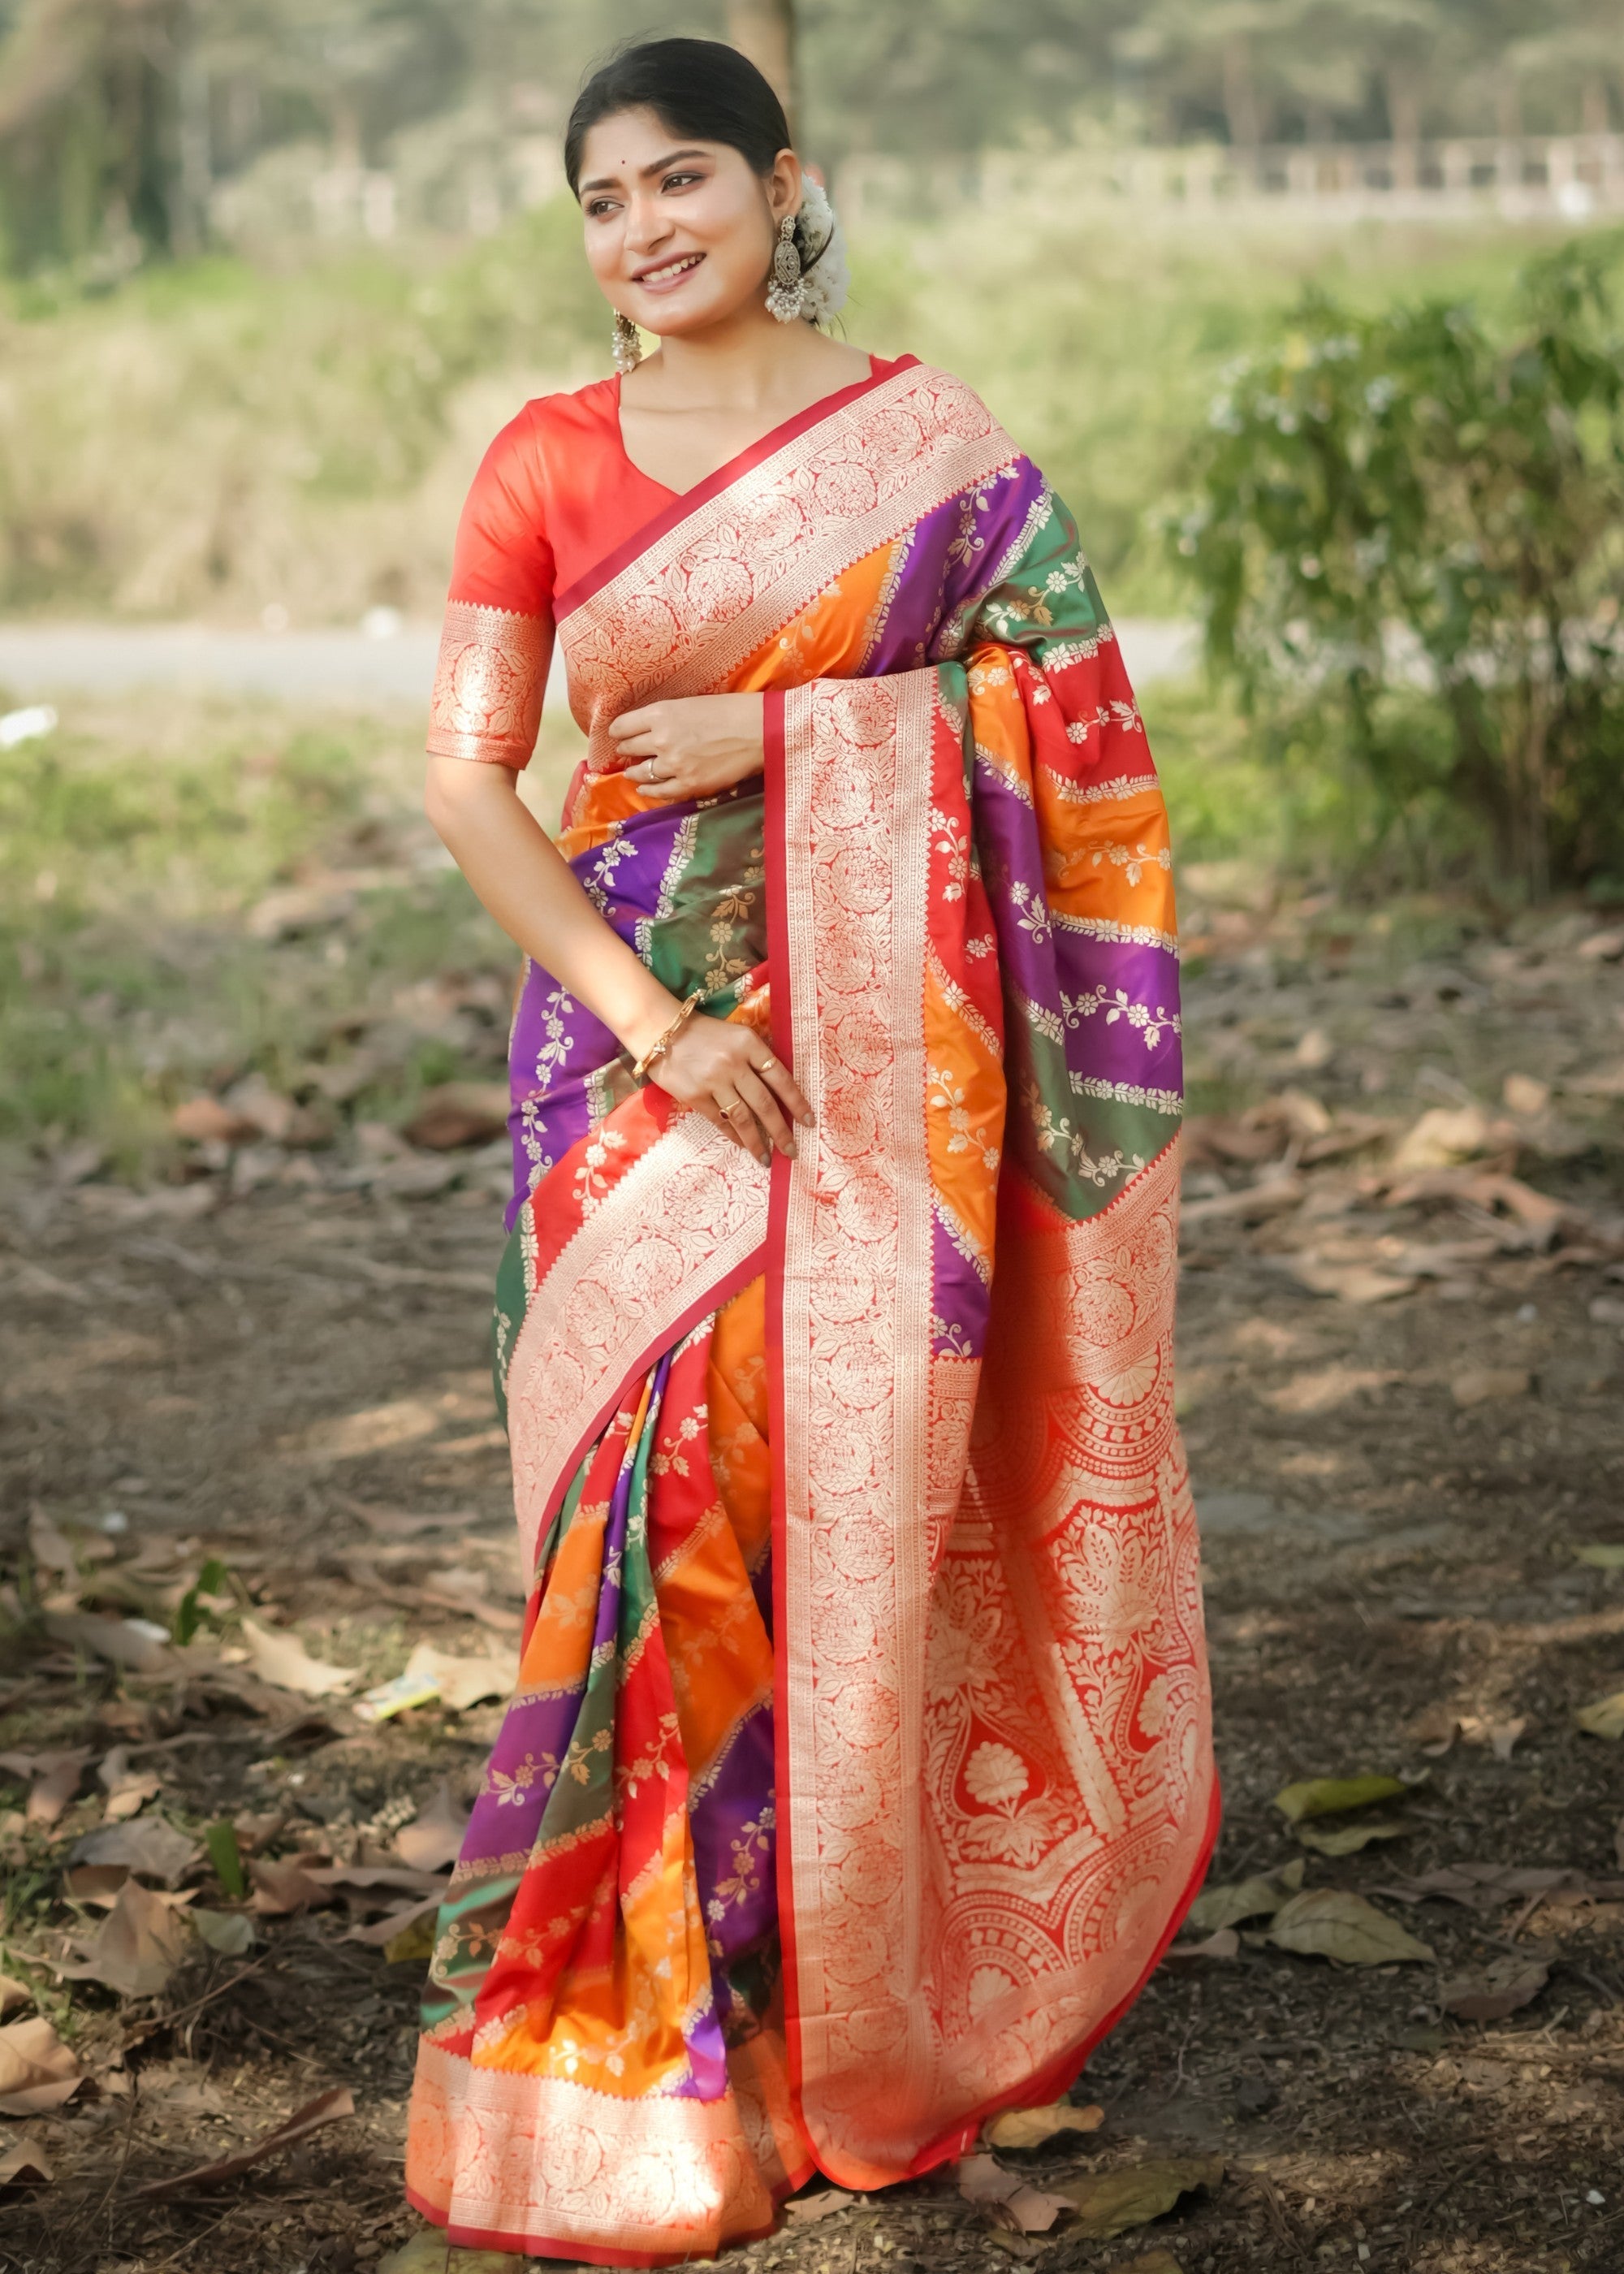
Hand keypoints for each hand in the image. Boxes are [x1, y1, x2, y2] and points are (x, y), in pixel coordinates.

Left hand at [607, 693, 764, 801]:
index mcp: (661, 713)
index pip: (622, 726)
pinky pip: (659, 792)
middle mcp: (661, 739)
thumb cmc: (729, 711)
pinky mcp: (688, 784)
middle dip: (627, 750)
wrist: (758, 730)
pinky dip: (649, 791)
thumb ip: (665, 717)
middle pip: (629, 748)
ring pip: (640, 772)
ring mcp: (674, 764)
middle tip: (628, 752)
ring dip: (634, 772)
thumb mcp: (689, 704)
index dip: (618, 732)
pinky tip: (645, 789)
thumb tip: (647, 730)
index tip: (618, 735)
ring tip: (633, 772)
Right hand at [645, 1012, 811, 1164]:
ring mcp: (713, 1080)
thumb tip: (780, 1093)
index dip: (797, 1103)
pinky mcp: (695, 1095)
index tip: (809, 1122)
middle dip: (781, 1131)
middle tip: (792, 1151)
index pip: (781, 1078)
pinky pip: (720, 1121)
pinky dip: (734, 1135)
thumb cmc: (704, 1033)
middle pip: (765, 1103)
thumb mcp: (737, 1036)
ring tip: (767, 1158)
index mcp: (749, 1044)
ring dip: (757, 1142)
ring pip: (743, 1118)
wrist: (661, 1030)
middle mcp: (734, 1063)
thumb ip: (757, 1058)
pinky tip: (743, 1145)